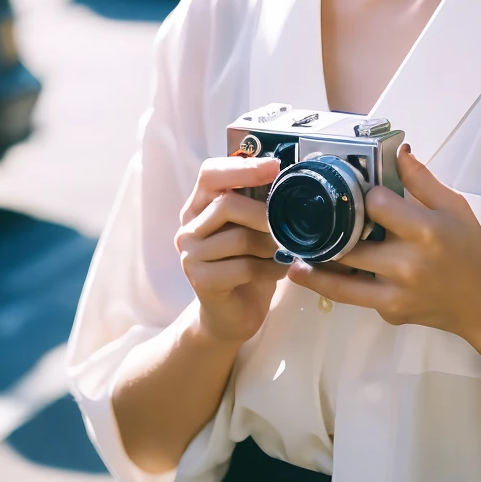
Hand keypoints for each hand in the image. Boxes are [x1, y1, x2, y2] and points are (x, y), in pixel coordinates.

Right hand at [176, 155, 287, 344]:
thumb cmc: (247, 264)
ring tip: (286, 252)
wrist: (231, 315)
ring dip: (272, 245)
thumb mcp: (253, 229)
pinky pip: (244, 267)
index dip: (243, 168)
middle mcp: (189, 227)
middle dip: (265, 213)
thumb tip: (288, 176)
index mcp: (199, 206)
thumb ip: (259, 203)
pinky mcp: (200, 280)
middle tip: (292, 224)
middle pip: (226, 204)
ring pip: (239, 237)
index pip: (210, 173)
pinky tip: (279, 271)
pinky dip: (270, 269)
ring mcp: (190, 254)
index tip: (275, 166)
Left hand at [285, 144, 480, 336]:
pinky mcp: (391, 312)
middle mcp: (407, 264)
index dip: (363, 196)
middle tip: (300, 222)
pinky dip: (340, 286)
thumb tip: (398, 150)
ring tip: (292, 261)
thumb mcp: (454, 207)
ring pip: (340, 283)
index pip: (376, 206)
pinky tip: (321, 276)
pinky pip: (356, 298)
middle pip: (349, 244)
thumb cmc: (469, 248)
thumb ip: (422, 180)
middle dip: (325, 233)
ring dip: (313, 271)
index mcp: (425, 231)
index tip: (355, 191)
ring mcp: (396, 293)